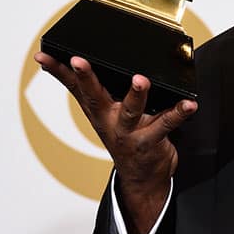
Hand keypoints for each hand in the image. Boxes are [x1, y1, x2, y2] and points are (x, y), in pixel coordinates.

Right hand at [33, 52, 196, 233]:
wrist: (142, 178)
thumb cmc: (124, 137)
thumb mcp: (102, 115)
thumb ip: (91, 91)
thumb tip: (73, 62)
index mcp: (97, 110)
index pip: (74, 87)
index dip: (58, 71)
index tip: (44, 55)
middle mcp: (109, 120)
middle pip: (95, 97)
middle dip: (86, 78)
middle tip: (78, 60)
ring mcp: (129, 132)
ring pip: (131, 111)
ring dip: (136, 95)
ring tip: (140, 80)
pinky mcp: (151, 141)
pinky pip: (166, 124)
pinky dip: (179, 113)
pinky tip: (189, 104)